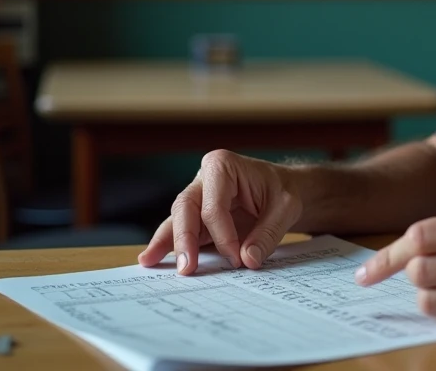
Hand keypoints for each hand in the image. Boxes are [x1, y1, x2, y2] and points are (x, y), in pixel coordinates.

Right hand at [138, 150, 302, 274]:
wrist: (283, 190)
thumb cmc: (282, 191)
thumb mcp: (286, 208)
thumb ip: (268, 234)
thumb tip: (249, 260)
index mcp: (223, 166)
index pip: (213, 206)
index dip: (223, 236)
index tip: (237, 260)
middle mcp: (204, 179)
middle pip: (185, 208)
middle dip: (183, 239)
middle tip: (187, 268)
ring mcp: (197, 197)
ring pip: (177, 219)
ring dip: (167, 242)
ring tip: (150, 262)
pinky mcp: (196, 216)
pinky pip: (179, 229)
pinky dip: (167, 244)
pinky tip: (151, 258)